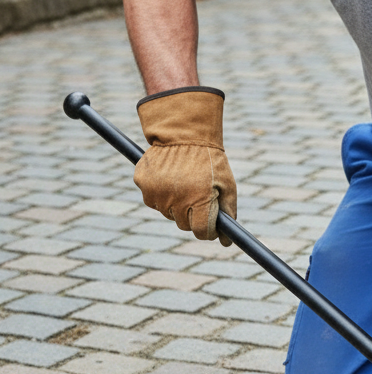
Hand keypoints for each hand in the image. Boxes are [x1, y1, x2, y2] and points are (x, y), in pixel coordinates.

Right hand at [134, 86, 236, 245]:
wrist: (184, 132)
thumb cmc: (210, 160)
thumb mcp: (227, 185)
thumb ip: (228, 213)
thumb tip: (226, 241)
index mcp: (200, 200)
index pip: (203, 232)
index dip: (209, 230)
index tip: (211, 222)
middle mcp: (176, 200)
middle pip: (184, 225)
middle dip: (193, 216)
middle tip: (197, 198)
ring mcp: (157, 192)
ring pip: (167, 213)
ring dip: (176, 205)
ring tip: (184, 184)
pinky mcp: (142, 183)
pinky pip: (152, 200)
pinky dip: (160, 194)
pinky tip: (169, 179)